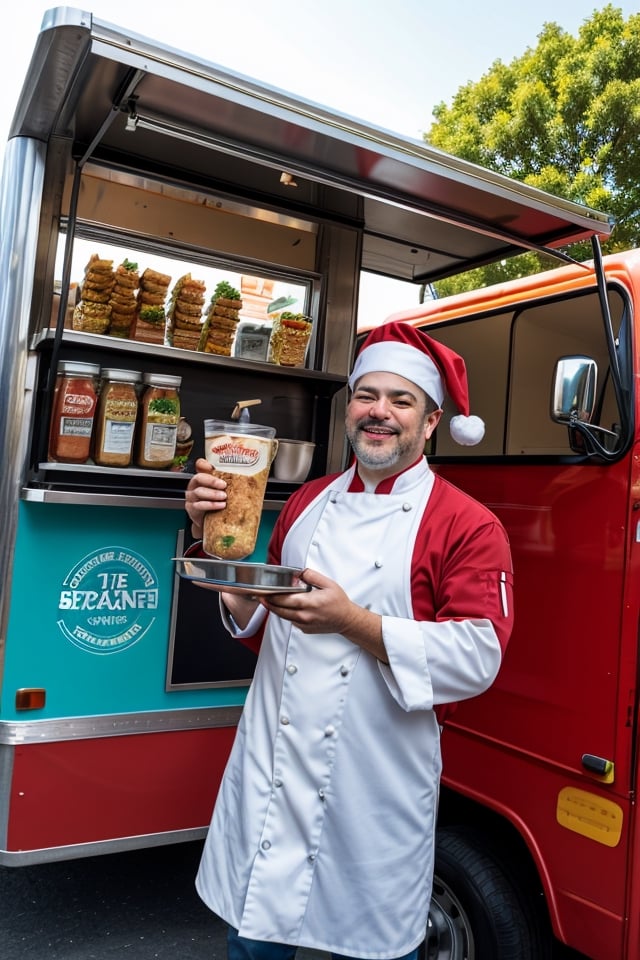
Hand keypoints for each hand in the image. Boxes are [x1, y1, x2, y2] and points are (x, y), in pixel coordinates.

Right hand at [184, 458, 227, 538]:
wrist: (212, 523)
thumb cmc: (219, 504)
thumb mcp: (225, 491)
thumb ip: (231, 483)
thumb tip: (251, 478)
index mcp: (203, 478)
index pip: (200, 465)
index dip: (204, 464)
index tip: (212, 467)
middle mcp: (195, 486)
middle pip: (199, 478)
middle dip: (212, 481)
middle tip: (224, 485)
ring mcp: (192, 497)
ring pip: (199, 492)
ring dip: (213, 494)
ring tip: (224, 497)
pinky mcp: (192, 509)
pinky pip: (199, 506)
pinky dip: (211, 505)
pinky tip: (220, 505)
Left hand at [261, 569, 385, 659]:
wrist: (346, 620)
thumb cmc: (338, 602)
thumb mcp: (328, 584)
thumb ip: (312, 576)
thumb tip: (299, 573)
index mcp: (310, 602)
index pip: (285, 599)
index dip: (272, 595)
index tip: (264, 590)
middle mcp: (305, 615)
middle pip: (280, 609)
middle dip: (269, 602)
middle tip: (260, 595)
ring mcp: (304, 624)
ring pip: (283, 616)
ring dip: (274, 608)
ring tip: (266, 600)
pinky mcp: (304, 629)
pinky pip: (290, 620)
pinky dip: (285, 614)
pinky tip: (284, 606)